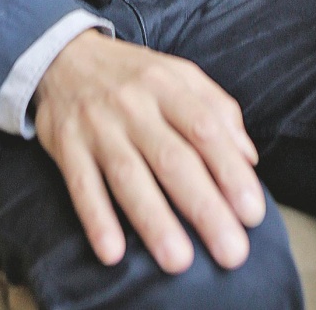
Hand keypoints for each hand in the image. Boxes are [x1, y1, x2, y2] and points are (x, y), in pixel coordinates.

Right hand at [33, 29, 264, 274]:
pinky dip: (96, 218)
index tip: (252, 212)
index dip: (229, 170)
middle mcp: (134, 104)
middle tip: (231, 251)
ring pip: (128, 175)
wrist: (63, 54)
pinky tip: (112, 251)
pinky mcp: (66, 145)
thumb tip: (248, 159)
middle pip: (172, 158)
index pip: (205, 128)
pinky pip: (81, 184)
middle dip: (203, 207)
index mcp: (167, 85)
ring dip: (153, 219)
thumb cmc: (134, 75)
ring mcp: (98, 125)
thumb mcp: (179, 75)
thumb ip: (217, 110)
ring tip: (179, 260)